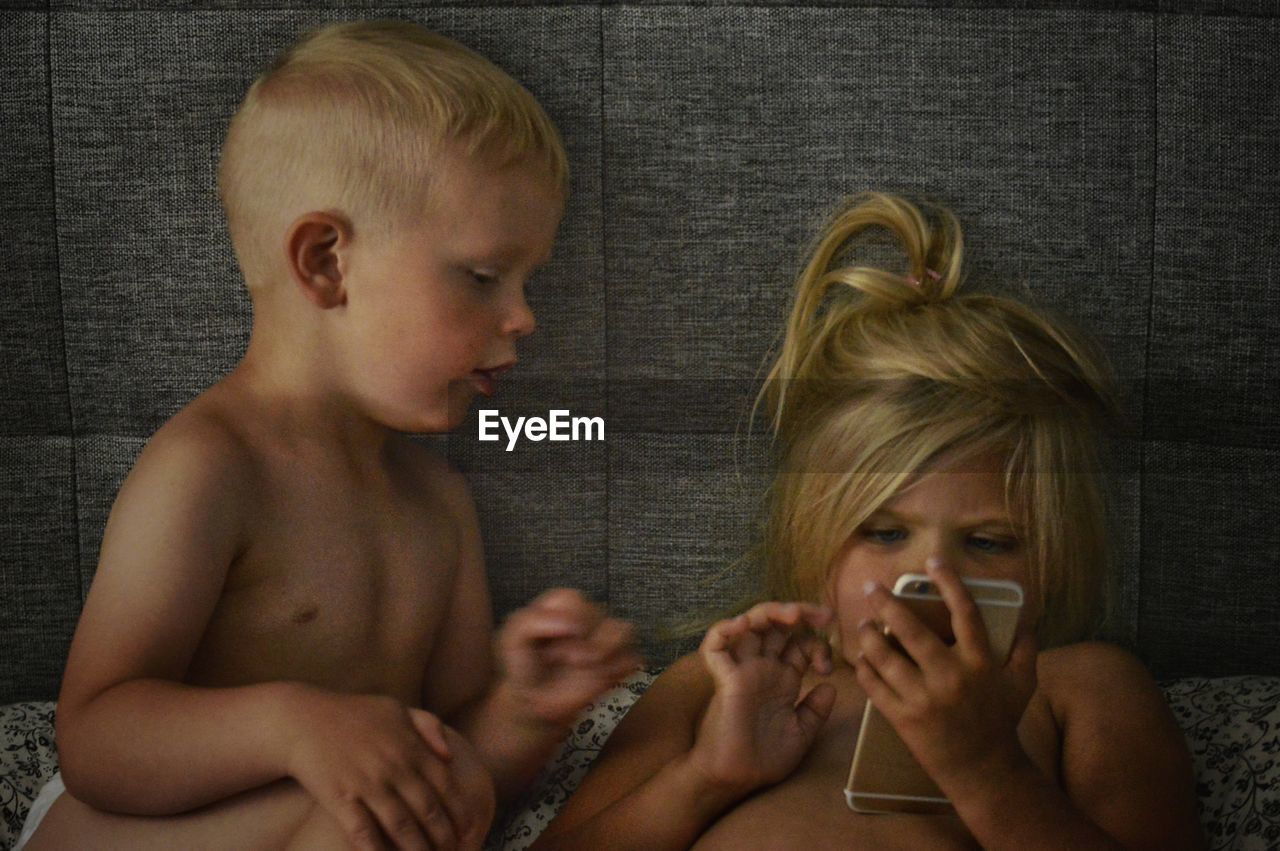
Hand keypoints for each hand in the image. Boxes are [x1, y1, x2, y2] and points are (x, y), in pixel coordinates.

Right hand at [285, 688, 494, 850]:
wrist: (302, 721)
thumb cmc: (353, 715)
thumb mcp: (396, 709)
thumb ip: (428, 727)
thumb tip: (450, 757)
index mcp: (409, 746)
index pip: (445, 785)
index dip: (460, 811)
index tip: (469, 830)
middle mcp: (393, 766)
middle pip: (428, 810)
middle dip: (444, 837)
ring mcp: (366, 783)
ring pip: (401, 826)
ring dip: (418, 850)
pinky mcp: (340, 798)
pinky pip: (364, 832)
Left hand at [497, 588, 642, 730]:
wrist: (536, 704)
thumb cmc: (523, 666)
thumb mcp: (511, 639)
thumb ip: (532, 621)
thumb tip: (574, 625)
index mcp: (562, 605)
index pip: (574, 599)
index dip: (566, 623)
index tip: (550, 648)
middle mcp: (587, 616)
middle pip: (600, 614)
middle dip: (583, 642)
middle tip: (567, 660)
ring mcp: (606, 638)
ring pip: (625, 629)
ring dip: (605, 652)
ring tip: (586, 668)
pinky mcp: (620, 660)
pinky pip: (634, 657)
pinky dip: (617, 670)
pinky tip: (600, 680)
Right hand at [691, 602, 835, 795]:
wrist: (737, 779)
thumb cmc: (765, 759)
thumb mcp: (800, 733)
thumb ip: (815, 710)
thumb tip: (831, 686)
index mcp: (782, 679)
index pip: (799, 644)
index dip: (817, 645)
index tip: (827, 668)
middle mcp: (762, 668)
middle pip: (776, 626)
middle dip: (799, 613)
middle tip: (824, 615)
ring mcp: (742, 670)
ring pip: (748, 625)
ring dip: (769, 611)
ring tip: (791, 614)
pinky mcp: (723, 678)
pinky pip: (715, 645)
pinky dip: (725, 629)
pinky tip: (744, 624)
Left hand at [853, 561, 1038, 791]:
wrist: (983, 770)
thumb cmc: (1001, 721)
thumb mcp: (1022, 683)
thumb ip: (1025, 648)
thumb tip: (1026, 616)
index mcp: (979, 663)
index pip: (965, 613)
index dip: (949, 583)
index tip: (933, 562)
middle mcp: (951, 677)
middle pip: (912, 631)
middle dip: (886, 603)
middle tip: (870, 586)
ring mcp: (924, 699)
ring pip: (886, 658)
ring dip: (868, 636)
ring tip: (862, 623)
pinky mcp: (904, 718)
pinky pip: (875, 687)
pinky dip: (864, 669)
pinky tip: (859, 657)